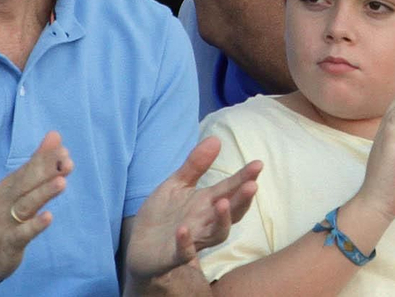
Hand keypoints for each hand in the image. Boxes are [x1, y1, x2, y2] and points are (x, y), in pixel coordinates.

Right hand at [0, 131, 72, 284]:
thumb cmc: (4, 216)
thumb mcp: (17, 191)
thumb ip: (37, 168)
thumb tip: (57, 140)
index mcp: (10, 185)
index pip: (29, 167)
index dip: (45, 157)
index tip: (62, 147)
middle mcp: (6, 200)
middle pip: (28, 182)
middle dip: (47, 170)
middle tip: (67, 161)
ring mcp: (6, 221)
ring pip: (27, 204)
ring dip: (44, 192)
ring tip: (62, 182)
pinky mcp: (10, 241)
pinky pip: (23, 232)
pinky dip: (35, 225)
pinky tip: (48, 217)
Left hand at [124, 137, 262, 280]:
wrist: (137, 244)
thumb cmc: (162, 214)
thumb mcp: (177, 184)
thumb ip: (196, 164)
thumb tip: (216, 138)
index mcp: (207, 202)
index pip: (230, 189)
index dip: (244, 178)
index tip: (258, 164)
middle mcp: (205, 221)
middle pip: (231, 212)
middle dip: (242, 199)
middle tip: (252, 186)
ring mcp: (192, 239)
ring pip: (216, 234)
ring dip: (222, 220)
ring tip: (223, 203)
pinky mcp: (174, 255)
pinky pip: (183, 252)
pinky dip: (185, 242)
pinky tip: (183, 229)